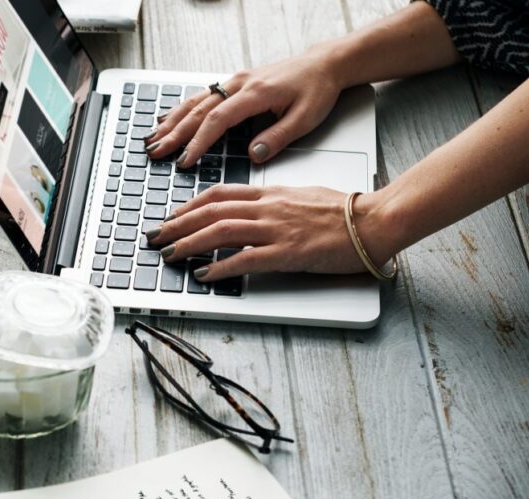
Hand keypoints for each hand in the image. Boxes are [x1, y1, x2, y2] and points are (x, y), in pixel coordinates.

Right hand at [144, 48, 343, 168]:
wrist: (323, 64)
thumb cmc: (317, 89)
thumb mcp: (305, 118)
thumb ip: (277, 138)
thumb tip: (252, 155)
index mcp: (255, 93)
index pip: (218, 120)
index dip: (198, 142)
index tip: (185, 160)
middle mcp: (240, 84)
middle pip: (199, 111)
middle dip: (175, 133)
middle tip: (156, 152)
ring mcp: (235, 81)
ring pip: (196, 101)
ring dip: (173, 121)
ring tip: (154, 138)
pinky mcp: (235, 82)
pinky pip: (202, 95)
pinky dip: (182, 108)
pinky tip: (168, 117)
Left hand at [145, 185, 399, 280]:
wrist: (373, 221)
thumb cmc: (343, 211)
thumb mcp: (301, 196)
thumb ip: (274, 202)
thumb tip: (253, 210)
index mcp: (270, 193)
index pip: (219, 194)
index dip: (189, 205)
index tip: (172, 216)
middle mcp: (268, 208)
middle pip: (211, 211)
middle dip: (177, 225)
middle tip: (156, 237)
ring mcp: (276, 229)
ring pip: (221, 231)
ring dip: (189, 243)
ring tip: (169, 255)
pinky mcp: (287, 253)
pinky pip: (245, 259)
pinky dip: (220, 266)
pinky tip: (204, 274)